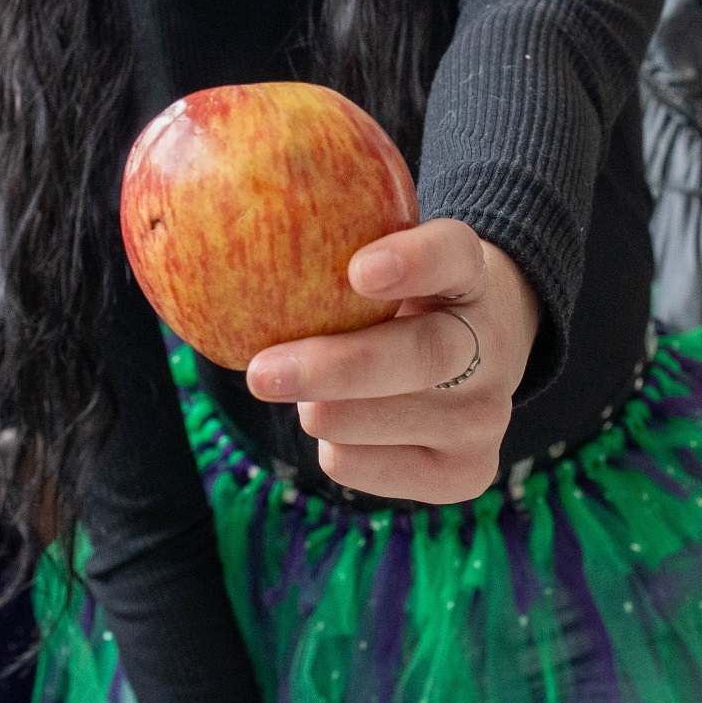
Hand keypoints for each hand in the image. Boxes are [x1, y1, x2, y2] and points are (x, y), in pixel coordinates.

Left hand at [245, 220, 537, 503]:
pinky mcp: (468, 473)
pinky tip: (336, 426)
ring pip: (387, 420)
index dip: (411, 261)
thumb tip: (208, 229)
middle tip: (263, 374)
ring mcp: (487, 416)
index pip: (453, 254)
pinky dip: (335, 448)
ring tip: (301, 392)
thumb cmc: (399, 301)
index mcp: (472, 273)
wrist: (475, 357)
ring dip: (324, 411)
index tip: (359, 271)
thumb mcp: (386, 261)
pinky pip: (370, 467)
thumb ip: (333, 251)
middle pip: (422, 356)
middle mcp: (493, 345)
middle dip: (337, 369)